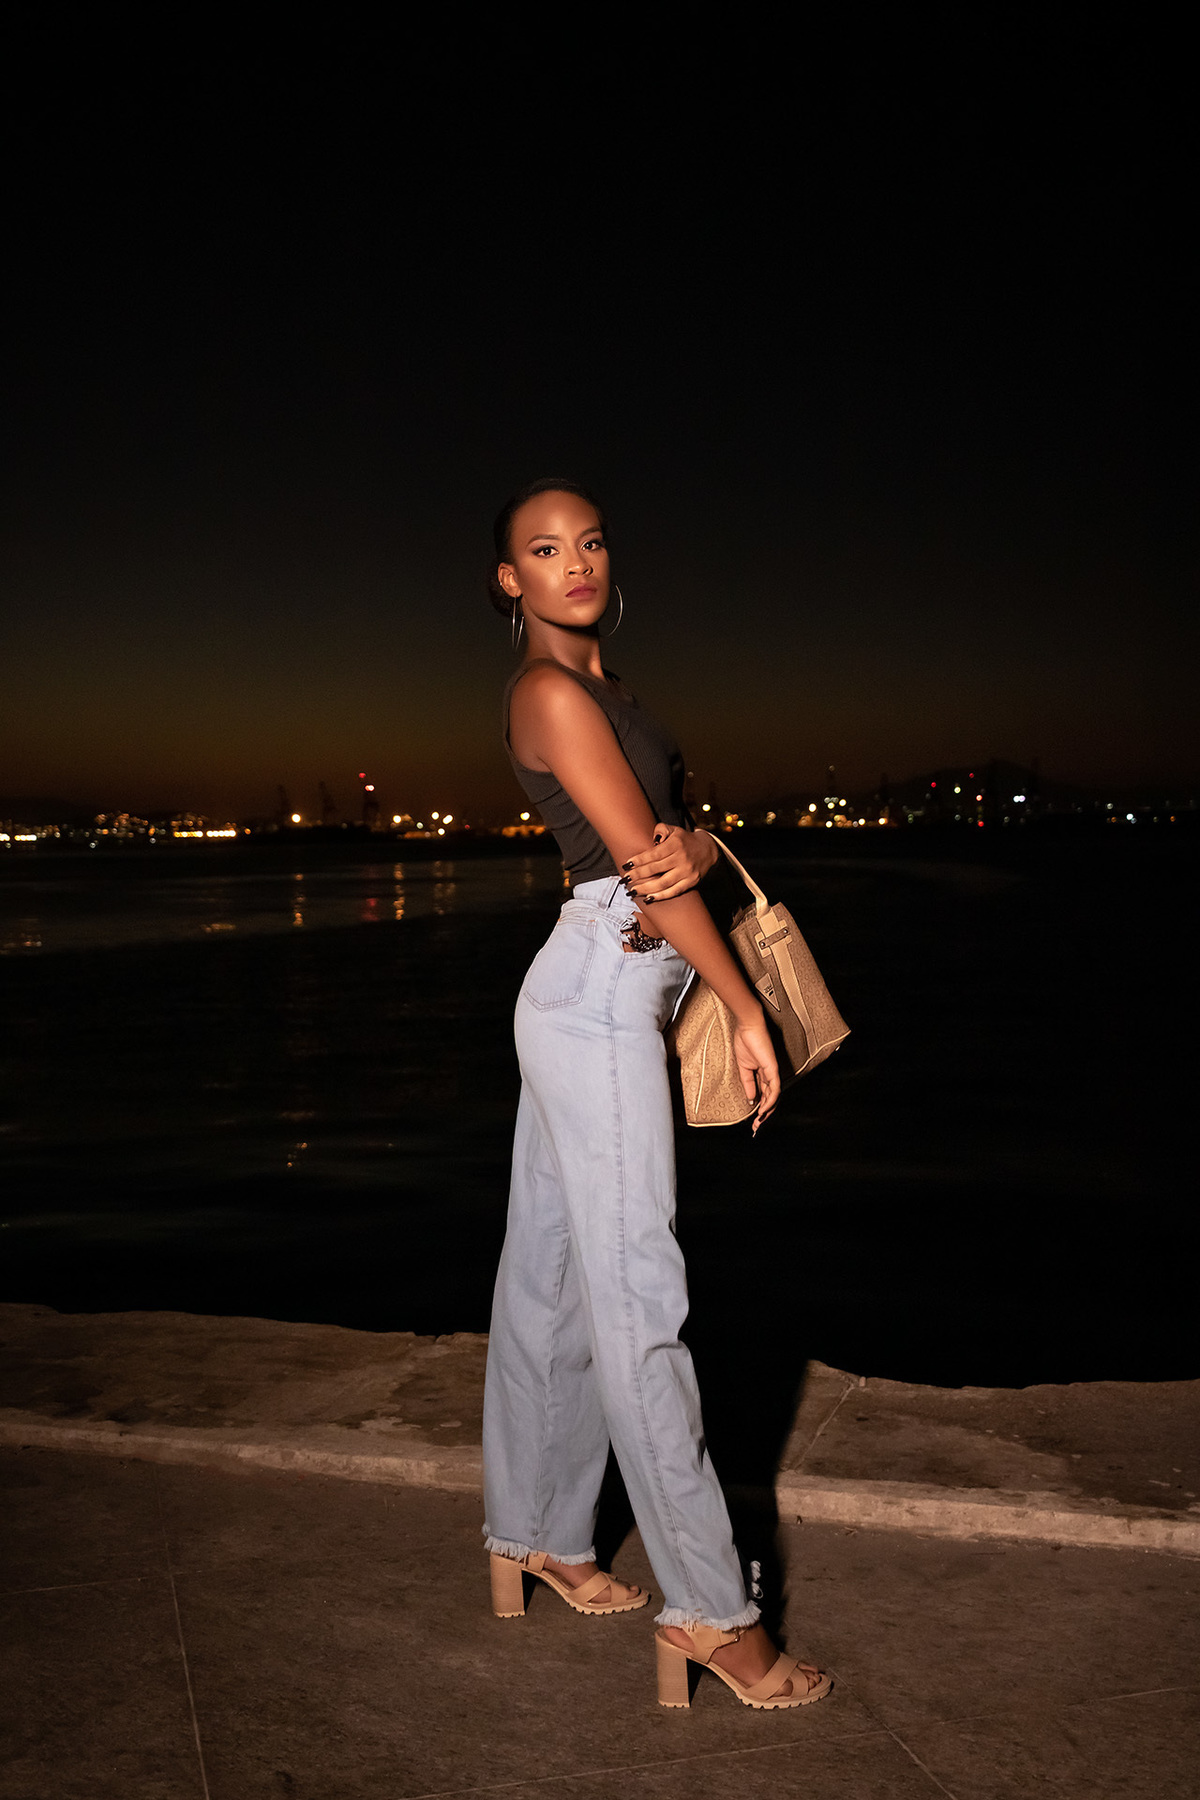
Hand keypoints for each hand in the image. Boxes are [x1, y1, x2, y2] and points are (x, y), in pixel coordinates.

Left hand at [621, 824, 719, 902]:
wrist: (708, 849)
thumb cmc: (684, 840)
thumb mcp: (674, 830)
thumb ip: (660, 830)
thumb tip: (651, 840)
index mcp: (676, 844)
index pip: (654, 854)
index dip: (639, 860)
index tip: (626, 865)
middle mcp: (682, 858)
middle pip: (656, 869)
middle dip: (638, 875)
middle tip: (625, 879)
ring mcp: (687, 871)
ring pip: (663, 883)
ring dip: (646, 888)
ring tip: (632, 890)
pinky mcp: (692, 882)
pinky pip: (674, 891)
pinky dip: (660, 896)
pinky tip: (648, 898)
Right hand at [732, 1011, 779, 1134]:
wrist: (747, 1027)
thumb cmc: (745, 1041)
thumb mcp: (743, 1067)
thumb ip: (748, 1083)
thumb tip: (751, 1099)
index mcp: (763, 1073)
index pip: (764, 1094)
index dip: (759, 1108)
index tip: (752, 1121)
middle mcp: (770, 1074)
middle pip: (771, 1099)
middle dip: (764, 1115)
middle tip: (756, 1127)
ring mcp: (773, 1072)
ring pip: (774, 1097)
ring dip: (767, 1111)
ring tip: (759, 1122)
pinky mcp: (773, 1069)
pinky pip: (774, 1089)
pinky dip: (770, 1101)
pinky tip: (763, 1110)